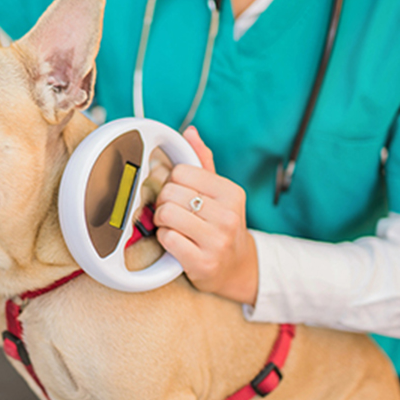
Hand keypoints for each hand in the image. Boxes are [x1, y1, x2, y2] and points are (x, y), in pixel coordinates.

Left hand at [153, 127, 258, 304]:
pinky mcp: (203, 262)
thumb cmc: (221, 226)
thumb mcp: (219, 193)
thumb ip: (203, 162)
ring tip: (173, 226)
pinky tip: (176, 242)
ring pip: (166, 215)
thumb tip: (190, 132)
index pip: (181, 172)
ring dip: (162, 222)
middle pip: (170, 193)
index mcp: (232, 193)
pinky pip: (166, 239)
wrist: (237, 267)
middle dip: (164, 202)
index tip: (180, 193)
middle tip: (172, 212)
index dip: (173, 182)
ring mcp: (217, 241)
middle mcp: (228, 216)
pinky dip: (164, 240)